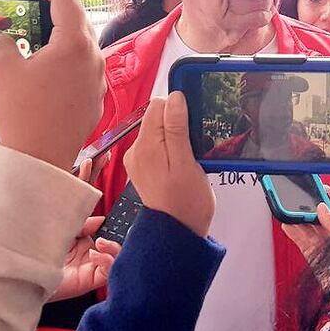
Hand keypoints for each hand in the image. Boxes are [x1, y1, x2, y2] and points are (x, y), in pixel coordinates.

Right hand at [0, 0, 105, 170]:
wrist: (39, 157)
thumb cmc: (21, 112)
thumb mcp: (0, 68)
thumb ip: (4, 42)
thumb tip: (8, 40)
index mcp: (74, 43)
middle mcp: (94, 57)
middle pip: (77, 19)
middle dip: (53, 8)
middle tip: (29, 7)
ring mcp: (98, 79)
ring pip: (82, 45)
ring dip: (60, 35)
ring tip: (35, 38)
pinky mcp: (95, 98)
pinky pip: (82, 68)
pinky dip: (65, 60)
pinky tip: (46, 68)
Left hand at [49, 216, 121, 301]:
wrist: (27, 267)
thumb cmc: (41, 249)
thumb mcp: (65, 229)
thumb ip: (84, 224)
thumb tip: (103, 219)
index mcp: (86, 243)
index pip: (108, 235)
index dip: (115, 229)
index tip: (114, 221)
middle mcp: (90, 256)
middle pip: (116, 248)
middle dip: (117, 238)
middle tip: (108, 232)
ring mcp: (90, 269)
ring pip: (116, 260)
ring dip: (113, 249)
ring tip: (101, 243)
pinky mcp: (88, 281)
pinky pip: (107, 273)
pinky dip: (106, 261)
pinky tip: (94, 255)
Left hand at [124, 92, 214, 236]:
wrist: (177, 232)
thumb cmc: (186, 201)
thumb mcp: (186, 162)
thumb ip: (177, 128)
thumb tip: (174, 97)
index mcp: (145, 145)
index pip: (157, 105)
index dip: (178, 108)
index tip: (193, 124)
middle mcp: (136, 150)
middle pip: (158, 117)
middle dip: (178, 124)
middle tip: (193, 145)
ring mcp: (139, 159)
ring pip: (159, 131)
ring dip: (177, 137)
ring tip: (189, 157)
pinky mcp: (144, 167)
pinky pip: (158, 145)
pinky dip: (172, 149)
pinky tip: (182, 163)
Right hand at [281, 187, 329, 265]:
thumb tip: (321, 209)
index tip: (321, 186)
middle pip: (320, 217)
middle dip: (310, 207)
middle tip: (299, 197)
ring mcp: (324, 246)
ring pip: (308, 228)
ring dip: (298, 218)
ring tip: (288, 208)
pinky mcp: (314, 256)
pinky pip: (301, 241)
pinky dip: (293, 232)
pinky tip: (286, 223)